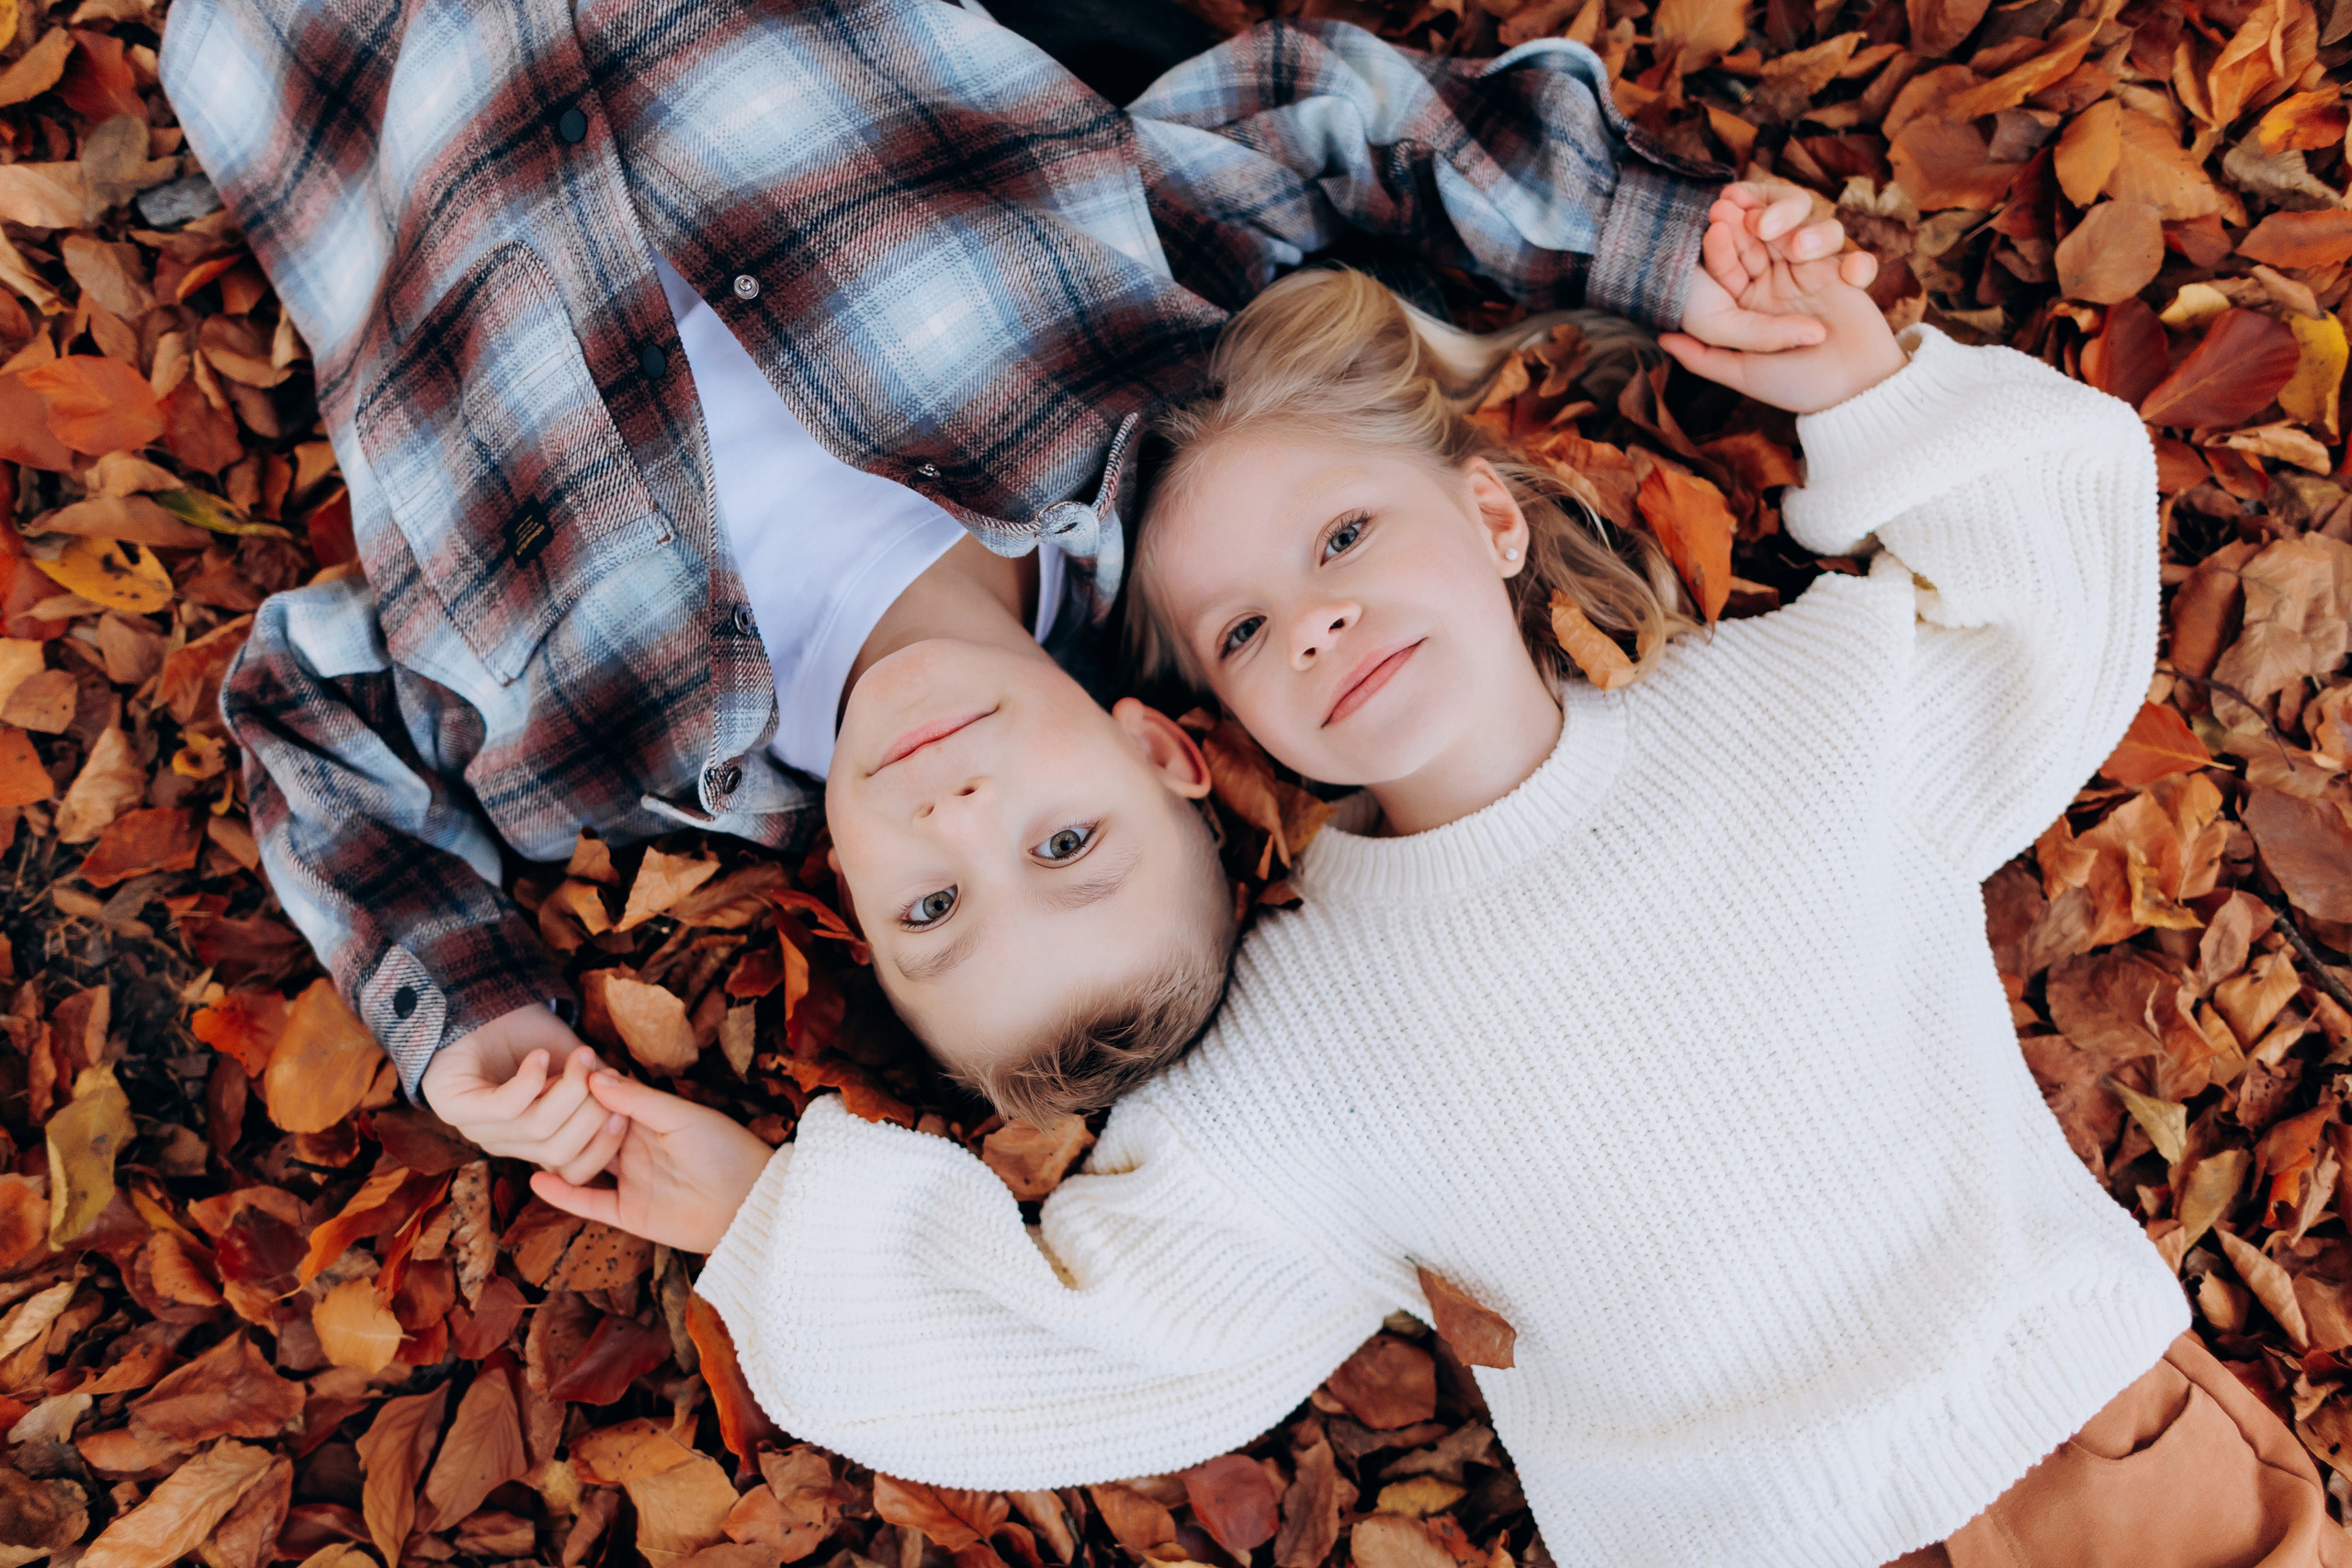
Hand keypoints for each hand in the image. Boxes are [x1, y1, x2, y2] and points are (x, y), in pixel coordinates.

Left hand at [420, 1005, 627, 1183]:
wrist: (479, 1005)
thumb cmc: (528, 1036)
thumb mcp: (573, 1065)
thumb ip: (596, 1089)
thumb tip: (628, 1108)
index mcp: (530, 1143)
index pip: (571, 1172)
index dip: (603, 1148)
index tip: (626, 1112)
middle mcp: (503, 1144)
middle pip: (558, 1153)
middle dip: (591, 1113)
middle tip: (602, 1073)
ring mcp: (475, 1128)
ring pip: (536, 1129)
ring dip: (567, 1090)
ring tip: (580, 1057)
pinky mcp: (453, 1105)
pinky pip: (504, 1108)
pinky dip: (529, 1082)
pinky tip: (539, 1057)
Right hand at [530, 1072, 774, 1252]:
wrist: (750, 1204)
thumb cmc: (726, 1150)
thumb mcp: (684, 1117)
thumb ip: (640, 1100)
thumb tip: (597, 1076)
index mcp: (651, 1118)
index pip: (608, 1099)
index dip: (583, 1086)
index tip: (554, 1068)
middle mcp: (636, 1147)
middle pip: (590, 1129)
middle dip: (565, 1115)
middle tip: (533, 1098)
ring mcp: (631, 1180)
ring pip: (584, 1162)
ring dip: (560, 1149)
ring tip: (529, 1132)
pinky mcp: (629, 1212)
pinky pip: (588, 1201)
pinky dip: (562, 1193)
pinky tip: (536, 1178)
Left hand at [1660, 194, 1907, 413]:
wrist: (1854, 396)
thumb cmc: (1796, 387)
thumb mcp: (1742, 373)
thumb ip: (1703, 357)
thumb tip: (1662, 338)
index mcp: (1745, 303)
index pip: (1729, 265)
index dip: (1721, 246)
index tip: (1712, 224)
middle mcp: (1774, 284)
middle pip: (1762, 241)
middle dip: (1751, 222)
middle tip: (1737, 206)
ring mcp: (1810, 275)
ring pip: (1803, 235)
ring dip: (1798, 231)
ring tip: (1797, 246)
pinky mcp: (1845, 275)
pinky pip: (1847, 256)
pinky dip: (1850, 262)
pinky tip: (1847, 276)